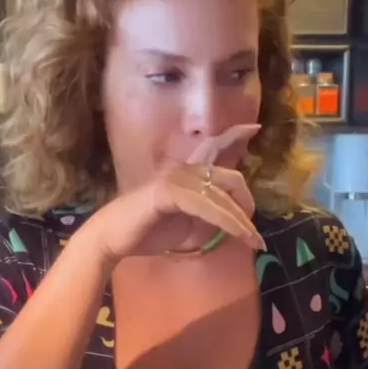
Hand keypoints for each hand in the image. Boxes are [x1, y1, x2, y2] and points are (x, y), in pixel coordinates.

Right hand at [87, 123, 264, 263]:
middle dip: (247, 201)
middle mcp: (183, 170)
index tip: (254, 127)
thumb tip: (234, 219)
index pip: (212, 148)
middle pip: (229, 176)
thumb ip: (210, 216)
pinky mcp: (167, 192)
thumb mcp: (189, 225)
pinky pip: (206, 205)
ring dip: (240, 220)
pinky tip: (237, 234)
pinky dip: (226, 221)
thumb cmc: (148, 232)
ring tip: (253, 241)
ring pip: (221, 194)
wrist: (113, 239)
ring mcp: (175, 179)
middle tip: (253, 229)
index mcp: (187, 174)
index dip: (233, 136)